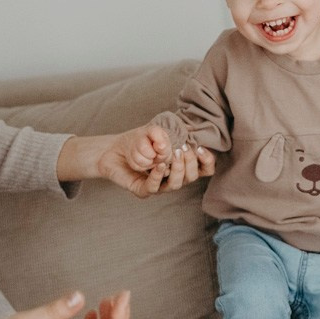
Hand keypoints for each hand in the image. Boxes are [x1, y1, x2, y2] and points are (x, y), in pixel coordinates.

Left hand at [96, 124, 214, 198]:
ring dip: (178, 169)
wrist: (112, 149)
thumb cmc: (136, 141)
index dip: (207, 161)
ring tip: (174, 154)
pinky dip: (158, 176)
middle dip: (190, 162)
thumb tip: (191, 128)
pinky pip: (154, 188)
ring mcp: (159, 185)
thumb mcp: (155, 130)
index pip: (204, 169)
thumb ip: (173, 130)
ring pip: (176, 184)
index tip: (199, 148)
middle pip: (192, 176)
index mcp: (181, 164)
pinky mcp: (143, 190)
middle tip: (182, 148)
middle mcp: (173, 176)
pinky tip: (159, 165)